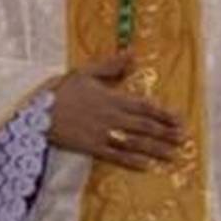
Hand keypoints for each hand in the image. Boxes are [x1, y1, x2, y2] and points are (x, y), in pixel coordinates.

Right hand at [49, 53, 182, 170]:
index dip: (163, 114)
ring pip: (135, 142)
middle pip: (144, 126)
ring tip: (173, 155)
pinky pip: (115, 156)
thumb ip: (112, 65)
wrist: (37, 112)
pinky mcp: (91, 148)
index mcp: (112, 98)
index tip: (179, 119)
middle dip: (166, 133)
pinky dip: (131, 161)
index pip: (144, 107)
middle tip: (183, 139)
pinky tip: (146, 166)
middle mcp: (111, 117)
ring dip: (155, 149)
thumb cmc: (62, 91)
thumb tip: (133, 54)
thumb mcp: (86, 72)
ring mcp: (102, 134)